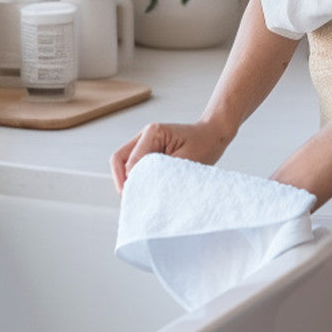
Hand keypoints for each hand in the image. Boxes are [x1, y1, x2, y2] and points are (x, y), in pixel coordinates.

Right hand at [110, 120, 230, 192]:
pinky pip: (133, 165)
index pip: (130, 160)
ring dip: (127, 180)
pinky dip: (135, 178)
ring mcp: (143, 142)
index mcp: (153, 132)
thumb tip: (142, 185)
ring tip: (137, 196)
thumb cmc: (203, 145)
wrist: (212, 135)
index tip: (136, 197)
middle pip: (118, 159)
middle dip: (122, 181)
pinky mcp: (147, 150)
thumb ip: (160, 172)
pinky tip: (143, 189)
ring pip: (122, 163)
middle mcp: (144, 135)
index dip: (130, 180)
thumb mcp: (183, 161)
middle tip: (131, 199)